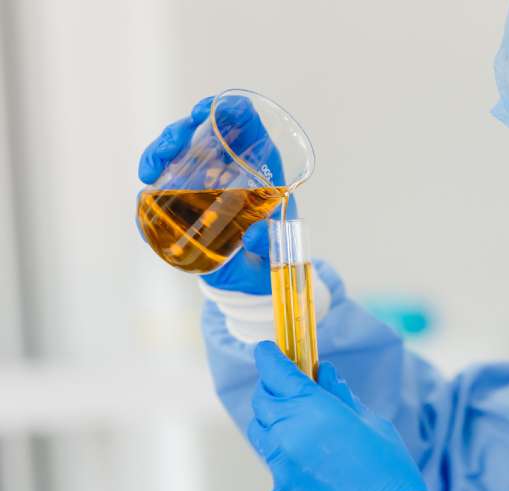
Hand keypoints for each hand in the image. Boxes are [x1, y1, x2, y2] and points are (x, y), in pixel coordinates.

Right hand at [137, 96, 296, 294]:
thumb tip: (254, 237)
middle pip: (201, 130)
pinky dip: (151, 184)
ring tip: (150, 172)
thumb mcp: (275, 248)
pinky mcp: (184, 200)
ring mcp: (204, 180)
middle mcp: (230, 164)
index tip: (202, 113)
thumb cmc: (269, 254)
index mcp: (260, 164)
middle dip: (178, 131)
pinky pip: (163, 183)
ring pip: (177, 151)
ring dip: (158, 153)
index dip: (224, 108)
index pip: (243, 120)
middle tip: (168, 150)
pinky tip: (146, 192)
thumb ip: (270, 242)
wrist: (249, 277)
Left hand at [248, 342, 428, 490]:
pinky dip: (286, 456)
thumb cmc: (387, 467)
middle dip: (273, 389)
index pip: (275, 372)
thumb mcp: (369, 421)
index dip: (269, 357)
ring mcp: (281, 464)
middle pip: (262, 400)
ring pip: (262, 432)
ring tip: (300, 425)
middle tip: (291, 389)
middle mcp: (288, 433)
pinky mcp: (281, 490)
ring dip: (275, 421)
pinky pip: (274, 464)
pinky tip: (309, 461)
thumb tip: (324, 373)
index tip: (267, 351)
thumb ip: (339, 395)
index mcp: (312, 407)